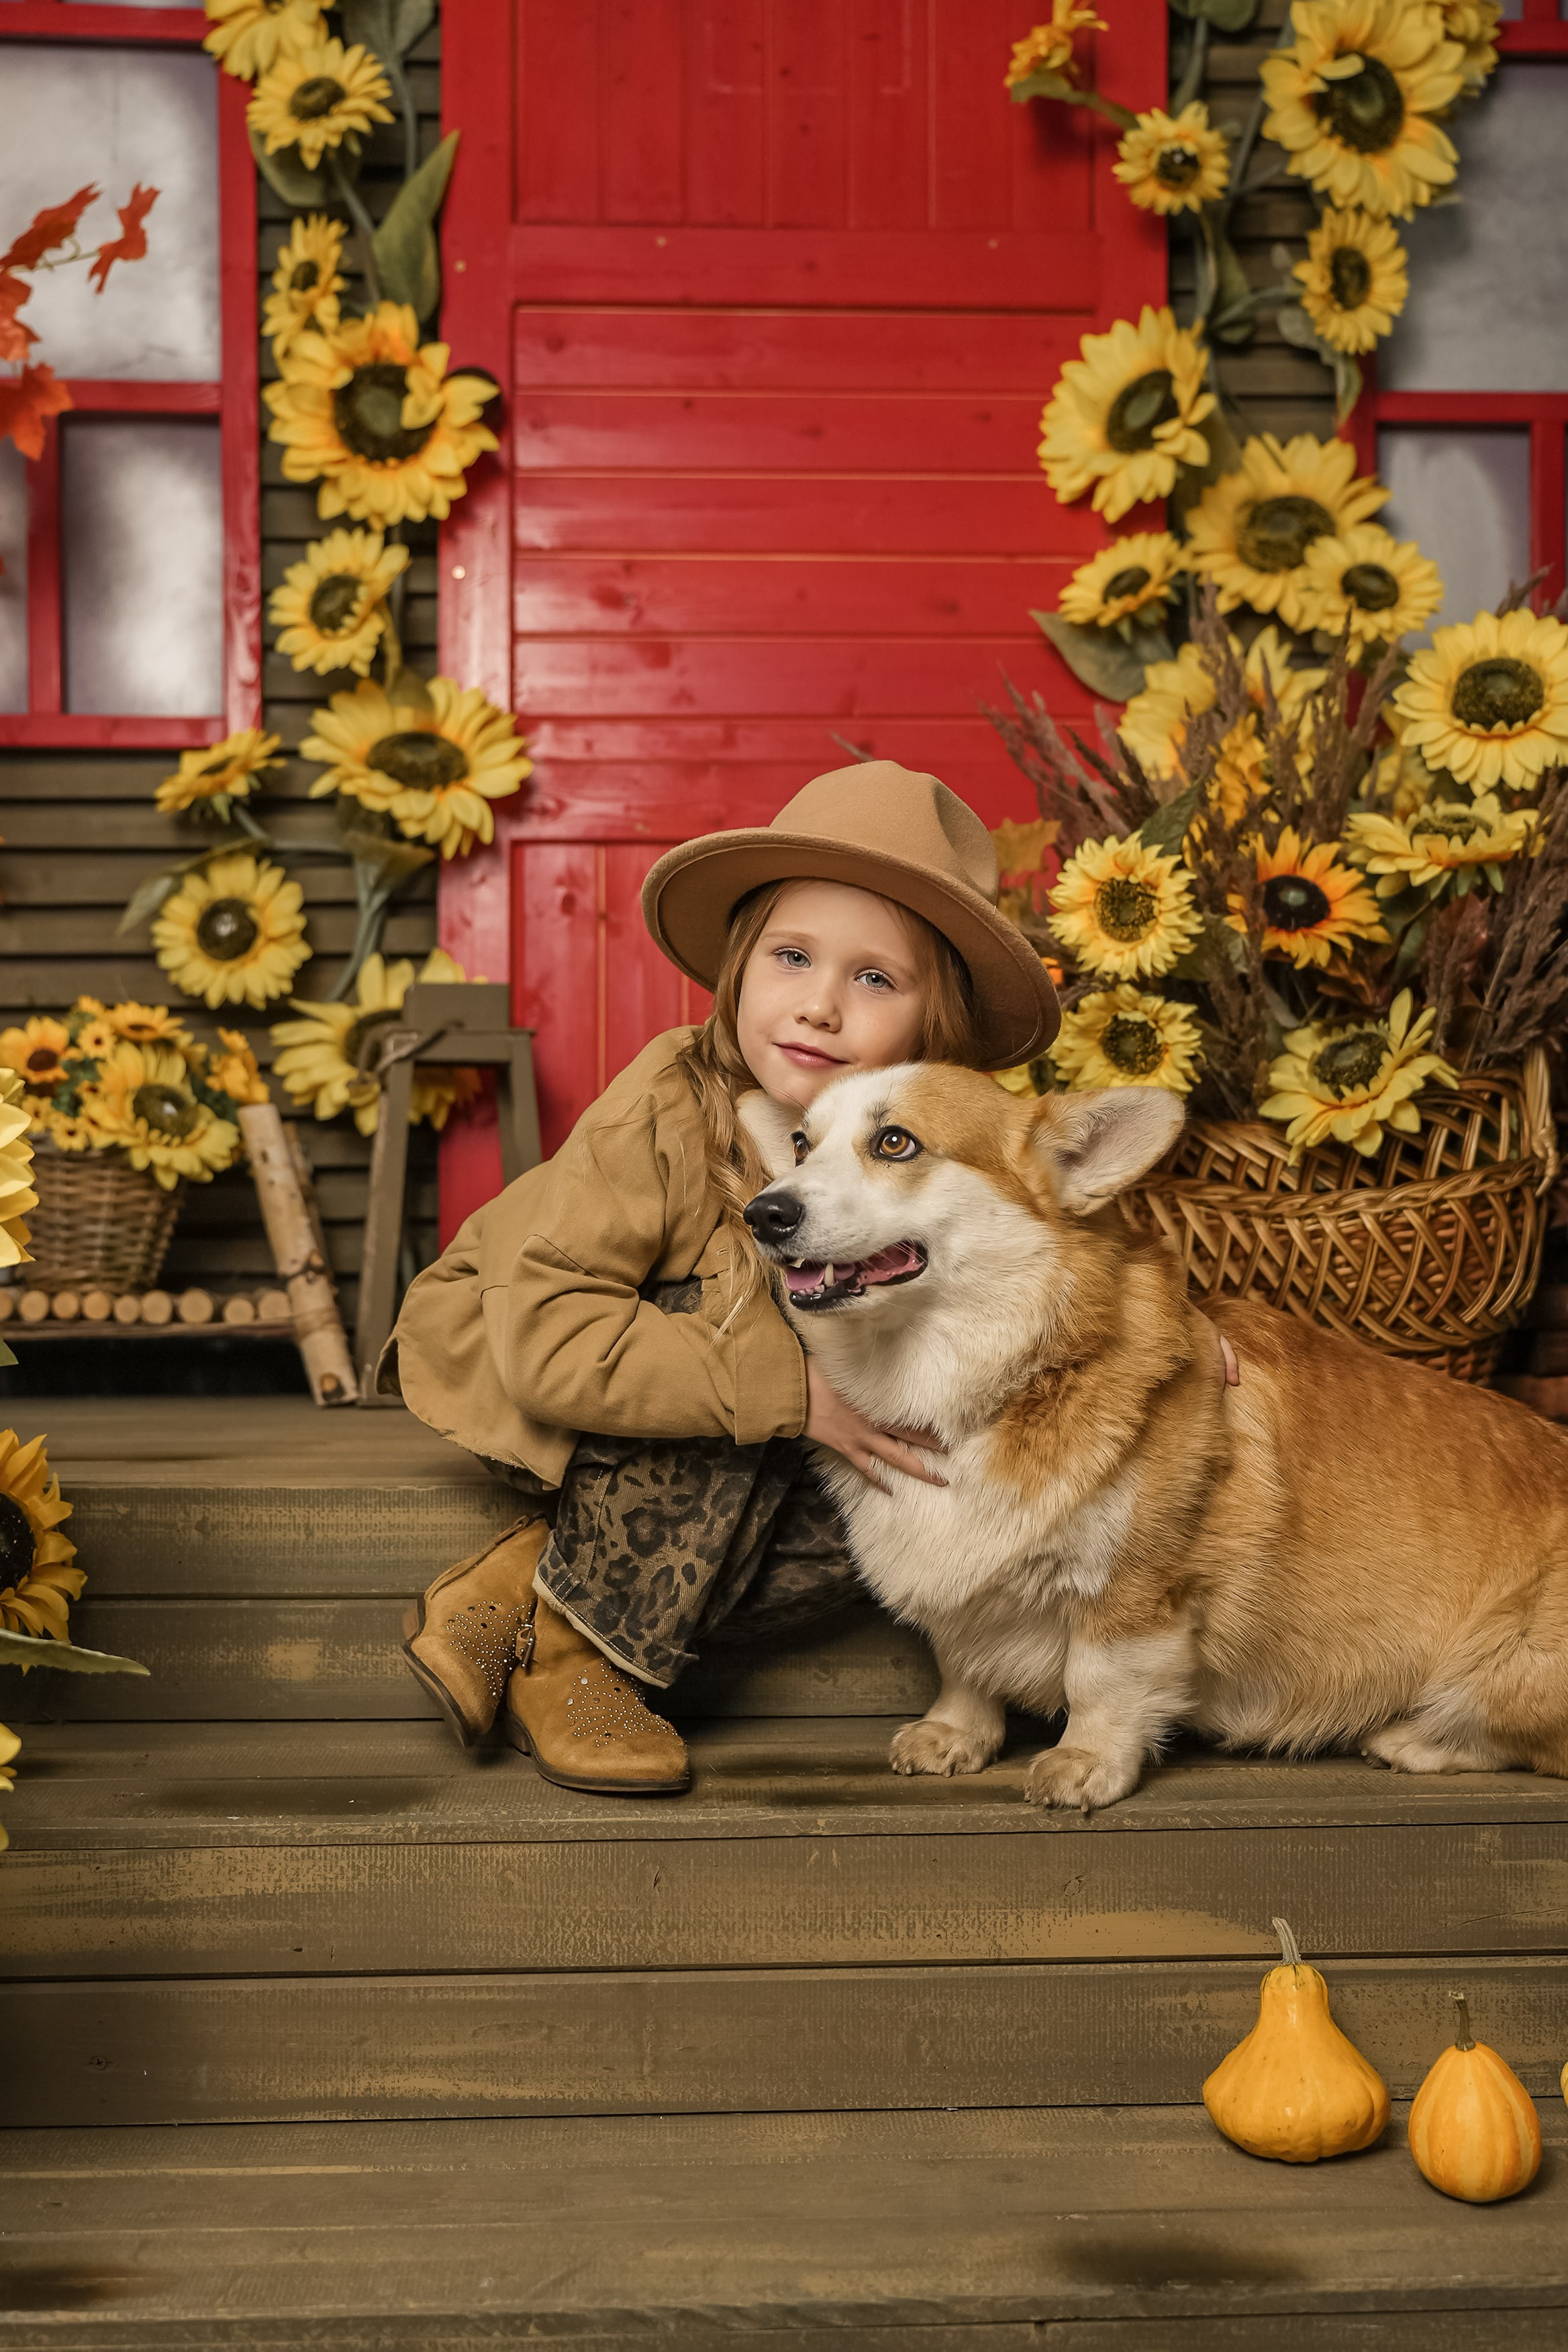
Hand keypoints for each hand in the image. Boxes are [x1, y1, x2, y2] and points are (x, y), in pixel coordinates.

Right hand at [803, 1358, 947, 1488]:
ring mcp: (862, 1439)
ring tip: (940, 1480)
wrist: (794, 1392)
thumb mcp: (849, 1364)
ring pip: (897, 1459)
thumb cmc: (819, 1370)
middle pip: (914, 1438)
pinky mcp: (847, 1448)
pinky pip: (867, 1470)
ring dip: (919, 1470)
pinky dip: (880, 1481)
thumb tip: (883, 1349)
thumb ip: (869, 1368)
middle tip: (958, 1454)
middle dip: (937, 1447)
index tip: (957, 1424)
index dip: (936, 1422)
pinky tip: (890, 1491)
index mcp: (879, 1401)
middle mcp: (876, 1422)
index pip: (915, 1414)